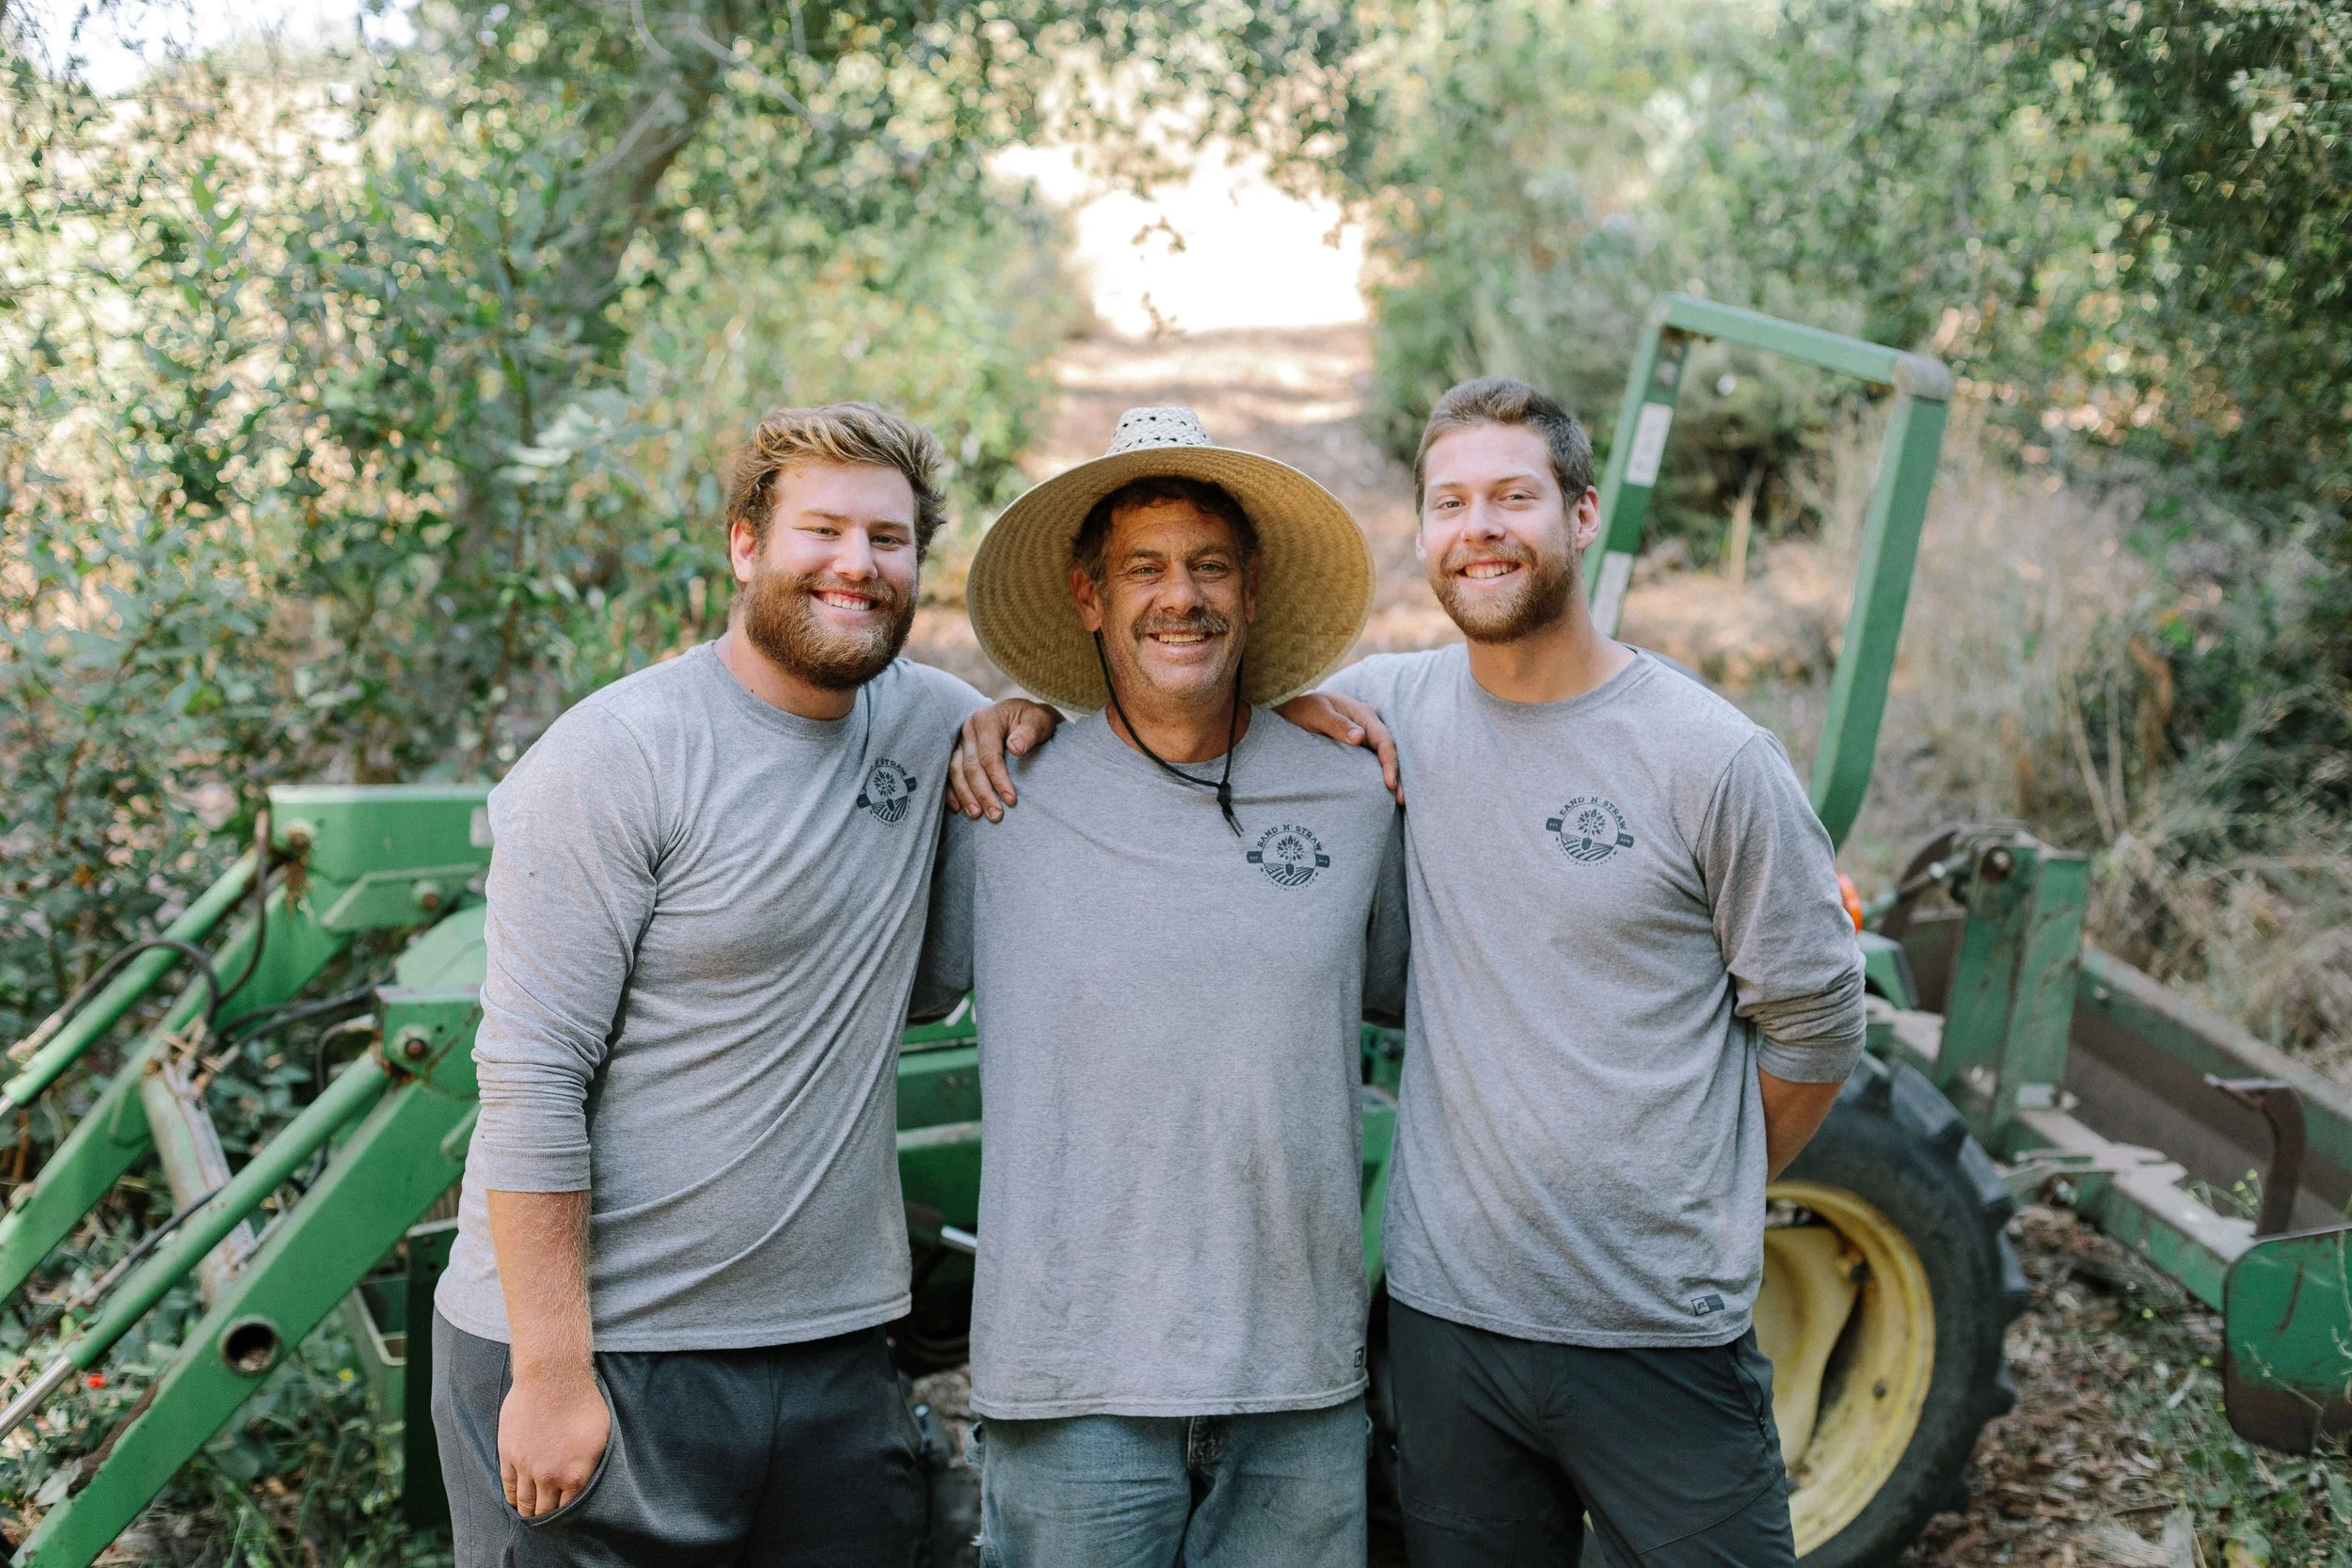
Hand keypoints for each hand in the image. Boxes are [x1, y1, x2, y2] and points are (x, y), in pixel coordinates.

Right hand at [499, 1364, 608, 1518]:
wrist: (552, 1378)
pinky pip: (509, 1485)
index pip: (570, 1507)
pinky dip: (512, 1497)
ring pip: (525, 1501)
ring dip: (528, 1511)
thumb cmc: (582, 1402)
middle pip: (546, 1510)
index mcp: (575, 1474)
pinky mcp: (509, 1455)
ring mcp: (527, 1467)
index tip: (567, 1516)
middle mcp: (550, 1476)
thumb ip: (592, 1463)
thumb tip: (586, 1479)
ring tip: (531, 1515)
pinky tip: (516, 1501)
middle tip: (548, 1519)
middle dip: (547, 1517)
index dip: (568, 1514)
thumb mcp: (601, 1435)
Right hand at [947, 698, 1060, 820]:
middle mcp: (968, 729)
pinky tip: (958, 808)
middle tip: (995, 815)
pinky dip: (952, 791)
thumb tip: (1015, 749)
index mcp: (986, 720)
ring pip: (956, 771)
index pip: (989, 755)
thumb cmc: (1033, 719)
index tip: (1011, 800)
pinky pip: (949, 773)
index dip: (998, 779)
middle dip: (982, 793)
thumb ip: (1029, 732)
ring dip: (965, 795)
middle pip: (971, 766)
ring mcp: (960, 740)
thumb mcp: (1039, 720)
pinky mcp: (957, 750)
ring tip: (976, 815)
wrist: (1022, 714)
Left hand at [1275, 692, 1401, 802]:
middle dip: (1396, 775)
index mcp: (1363, 714)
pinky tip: (1380, 792)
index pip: (1383, 740)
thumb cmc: (1304, 708)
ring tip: (1396, 802)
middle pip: (1388, 751)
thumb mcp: (1317, 713)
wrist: (1293, 707)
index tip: (1389, 783)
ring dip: (1391, 777)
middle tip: (1400, 800)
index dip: (1389, 762)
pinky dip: (1377, 775)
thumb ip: (1337, 724)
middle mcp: (1368, 725)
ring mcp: (1364, 736)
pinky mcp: (1357, 747)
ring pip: (1381, 758)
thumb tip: (1359, 738)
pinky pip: (1371, 761)